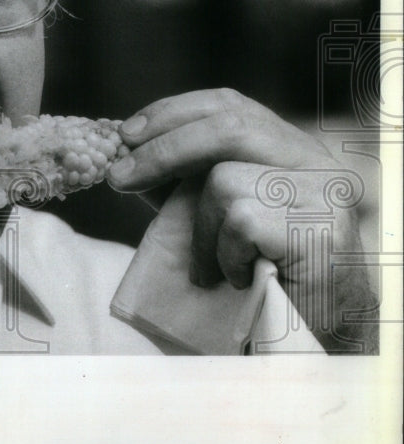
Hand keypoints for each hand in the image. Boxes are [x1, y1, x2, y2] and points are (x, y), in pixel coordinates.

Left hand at [107, 88, 377, 353]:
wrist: (312, 337)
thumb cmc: (257, 274)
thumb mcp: (214, 214)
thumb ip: (183, 179)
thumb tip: (124, 152)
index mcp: (290, 148)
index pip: (231, 106)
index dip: (173, 113)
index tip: (126, 135)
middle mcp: (315, 161)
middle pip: (228, 127)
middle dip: (162, 152)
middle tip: (118, 179)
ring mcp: (324, 192)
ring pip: (227, 181)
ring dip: (201, 229)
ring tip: (212, 266)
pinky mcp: (321, 228)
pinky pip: (241, 222)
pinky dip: (225, 255)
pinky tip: (239, 279)